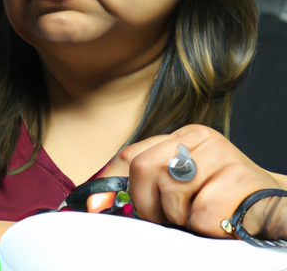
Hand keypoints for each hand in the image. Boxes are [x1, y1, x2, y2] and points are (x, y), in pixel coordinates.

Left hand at [102, 124, 283, 237]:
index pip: (132, 154)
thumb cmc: (219, 197)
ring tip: (199, 215)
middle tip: (166, 218)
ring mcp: (221, 156)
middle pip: (143, 167)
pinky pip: (200, 213)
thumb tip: (97, 198)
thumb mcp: (181, 183)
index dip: (110, 181)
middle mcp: (199, 138)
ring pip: (171, 192)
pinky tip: (222, 220)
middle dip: (147, 203)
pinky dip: (204, 227)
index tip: (94, 205)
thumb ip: (147, 182)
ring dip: (180, 217)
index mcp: (181, 136)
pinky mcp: (239, 180)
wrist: (271, 206)